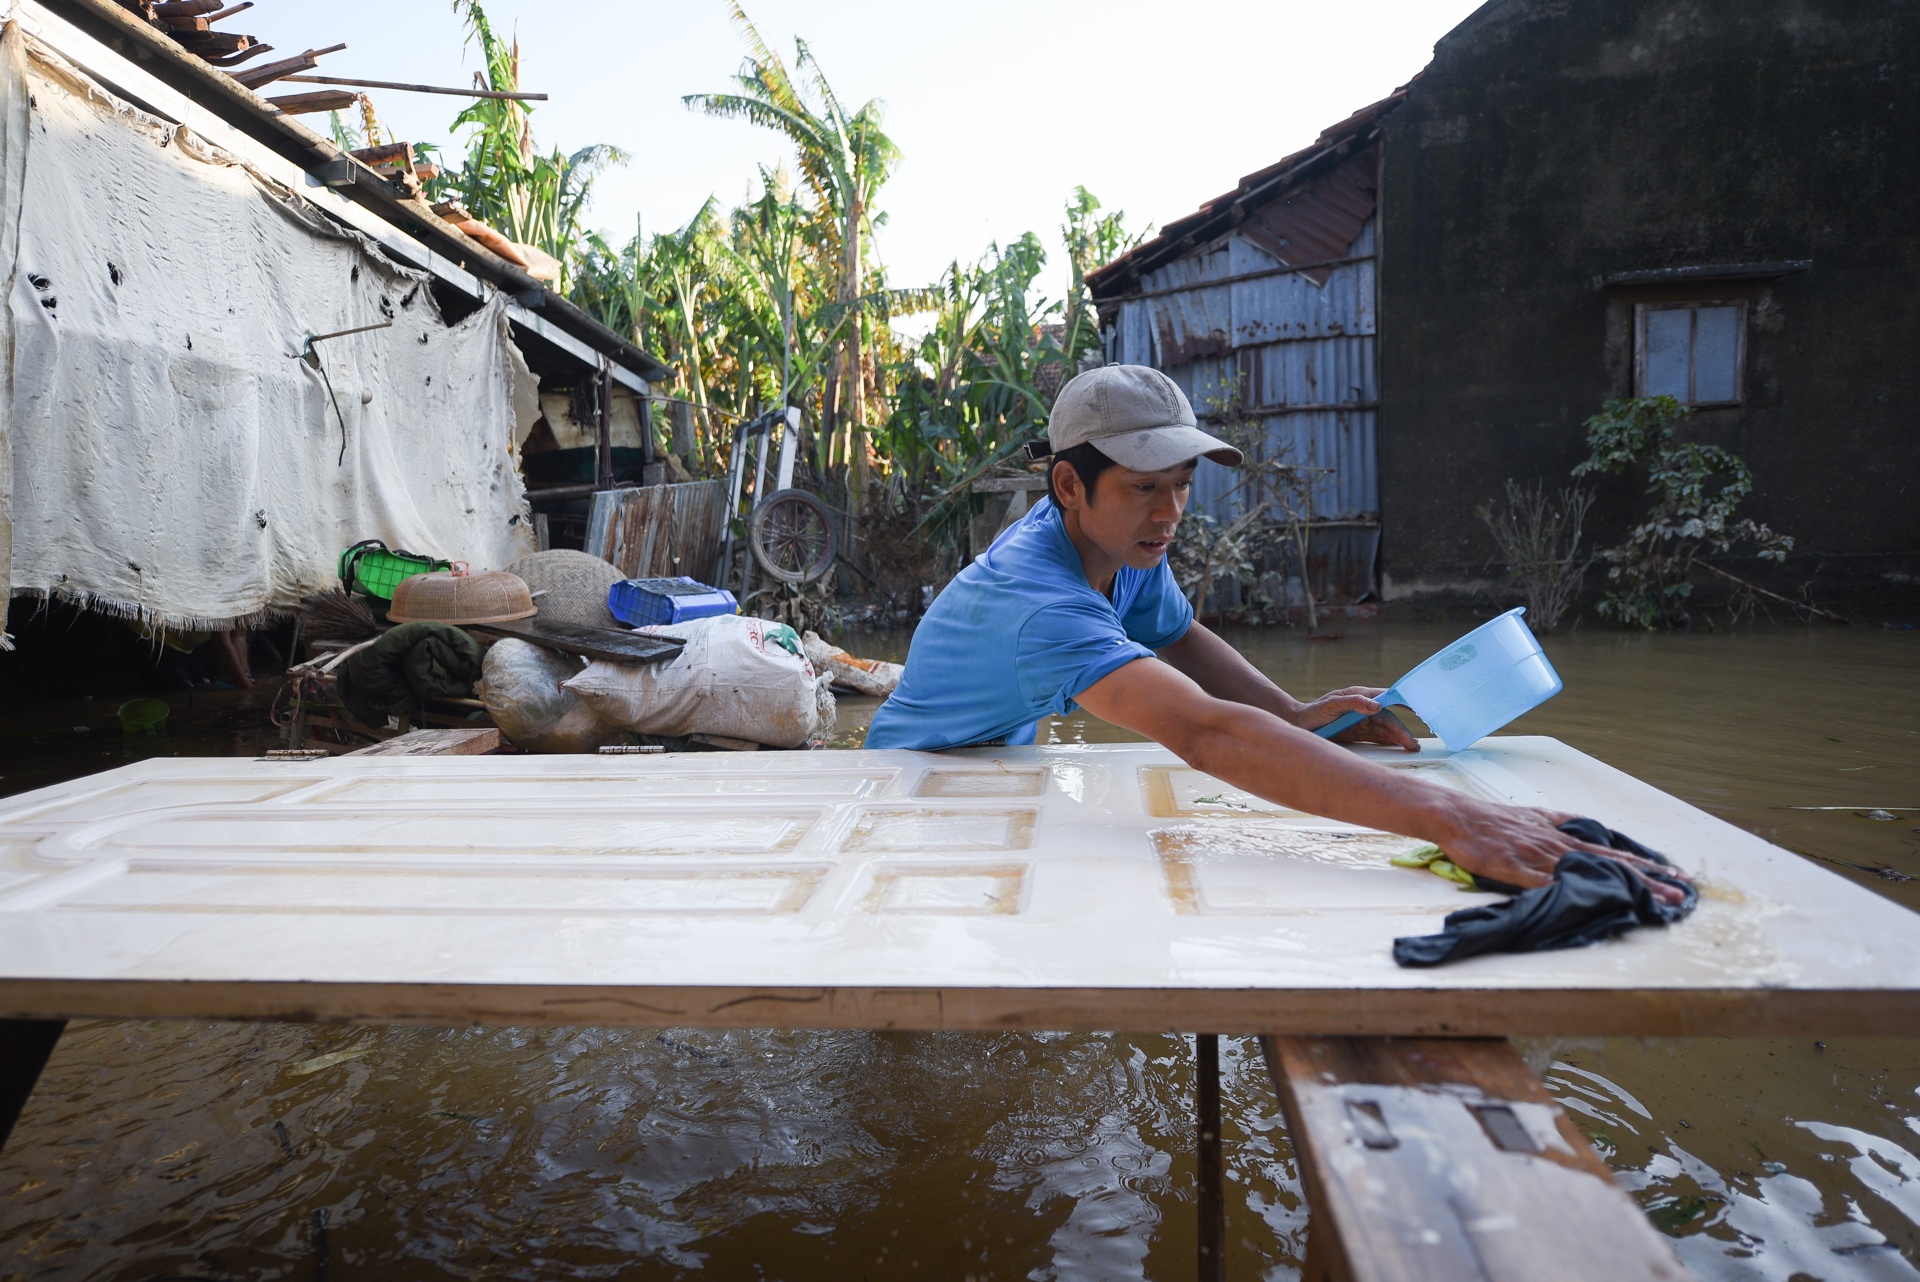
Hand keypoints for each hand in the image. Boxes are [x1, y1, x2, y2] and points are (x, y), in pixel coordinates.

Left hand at [1288, 686, 1418, 751]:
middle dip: (1401, 729)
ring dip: (1398, 737)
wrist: (1298, 726)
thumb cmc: (1313, 712)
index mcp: (1359, 696)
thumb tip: (1377, 705)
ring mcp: (1362, 721)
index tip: (1415, 708)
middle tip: (1412, 742)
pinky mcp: (1358, 733)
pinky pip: (1377, 737)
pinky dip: (1389, 742)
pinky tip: (1399, 748)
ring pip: (1385, 729)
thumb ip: (1354, 702)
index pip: (1385, 697)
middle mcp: (1363, 708)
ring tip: (1411, 747)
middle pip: (1387, 717)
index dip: (1401, 701)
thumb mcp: (1331, 705)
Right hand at [1438, 803, 1691, 905]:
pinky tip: (1588, 900)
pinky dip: (1567, 890)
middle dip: (1647, 878)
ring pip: (1587, 872)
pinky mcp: (1513, 868)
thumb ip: (1559, 824)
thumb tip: (1583, 830)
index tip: (1674, 874)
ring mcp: (1536, 857)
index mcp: (1560, 836)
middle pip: (1609, 862)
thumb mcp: (1534, 816)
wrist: (1456, 815)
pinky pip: (1543, 883)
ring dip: (1624, 886)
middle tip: (1680, 891)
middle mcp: (1555, 845)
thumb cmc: (1492, 819)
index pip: (1610, 851)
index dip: (1643, 863)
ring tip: (1655, 900)